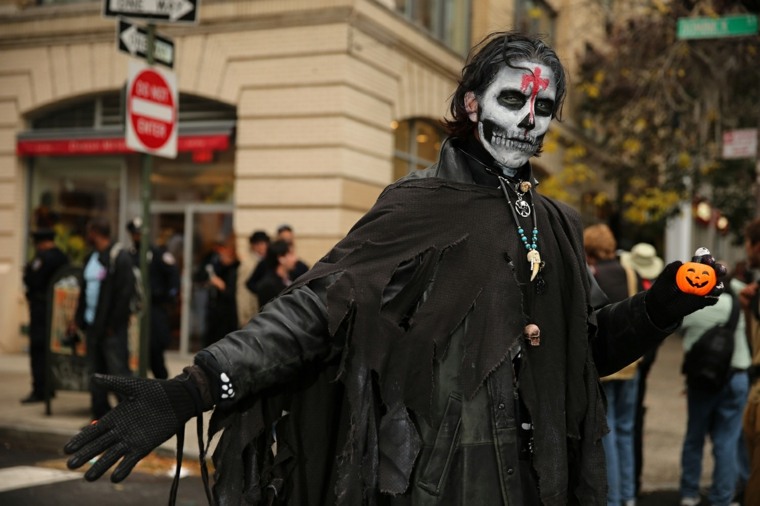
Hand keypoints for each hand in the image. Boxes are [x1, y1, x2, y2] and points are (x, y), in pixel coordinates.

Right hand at [64, 373, 202, 481]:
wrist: (178, 398)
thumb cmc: (156, 390)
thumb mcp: (132, 385)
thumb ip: (113, 383)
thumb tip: (93, 377)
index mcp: (115, 417)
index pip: (93, 431)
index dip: (81, 440)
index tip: (66, 449)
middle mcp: (120, 431)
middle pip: (99, 446)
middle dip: (85, 455)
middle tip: (70, 465)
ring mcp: (132, 440)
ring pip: (112, 455)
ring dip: (101, 466)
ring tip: (88, 478)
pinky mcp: (145, 446)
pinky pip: (132, 460)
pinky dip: (124, 468)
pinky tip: (115, 477)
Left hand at [645, 258, 726, 328]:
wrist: (661, 304)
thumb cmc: (663, 287)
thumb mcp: (665, 277)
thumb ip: (671, 269)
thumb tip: (680, 263)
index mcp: (694, 267)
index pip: (704, 260)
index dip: (708, 258)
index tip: (707, 259)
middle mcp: (703, 277)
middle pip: (716, 271)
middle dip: (720, 269)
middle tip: (717, 270)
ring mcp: (705, 289)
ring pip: (718, 286)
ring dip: (718, 286)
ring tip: (713, 289)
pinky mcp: (705, 301)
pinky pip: (713, 300)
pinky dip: (712, 298)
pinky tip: (709, 298)